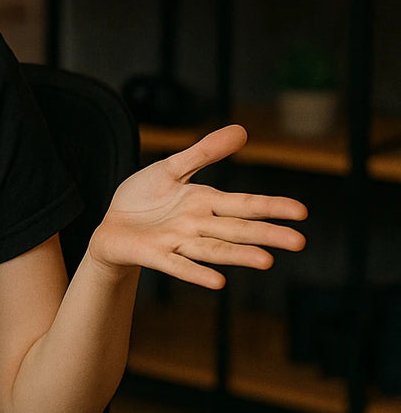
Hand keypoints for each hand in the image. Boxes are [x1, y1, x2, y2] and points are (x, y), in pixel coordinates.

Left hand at [87, 125, 306, 288]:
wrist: (111, 224)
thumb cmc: (145, 198)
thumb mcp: (171, 168)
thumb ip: (204, 152)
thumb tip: (243, 129)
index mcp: (205, 203)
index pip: (244, 205)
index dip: (271, 207)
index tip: (302, 212)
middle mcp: (197, 225)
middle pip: (236, 229)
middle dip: (266, 234)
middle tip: (299, 242)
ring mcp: (177, 242)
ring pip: (213, 250)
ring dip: (238, 256)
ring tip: (266, 261)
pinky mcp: (154, 254)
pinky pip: (177, 265)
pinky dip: (196, 273)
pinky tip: (217, 283)